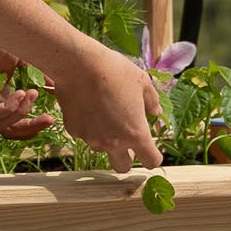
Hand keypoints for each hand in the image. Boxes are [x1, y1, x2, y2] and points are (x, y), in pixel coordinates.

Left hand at [0, 35, 54, 142]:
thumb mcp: (21, 59)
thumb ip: (36, 74)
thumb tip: (54, 87)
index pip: (16, 121)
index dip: (34, 124)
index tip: (52, 118)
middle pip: (9, 130)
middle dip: (30, 127)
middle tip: (48, 120)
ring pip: (1, 125)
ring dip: (21, 113)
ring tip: (31, 94)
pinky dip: (8, 109)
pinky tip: (19, 95)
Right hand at [51, 46, 163, 172]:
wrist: (80, 65)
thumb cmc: (115, 71)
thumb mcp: (142, 82)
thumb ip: (152, 102)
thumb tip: (155, 112)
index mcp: (136, 133)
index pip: (151, 161)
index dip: (153, 156)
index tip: (152, 148)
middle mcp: (114, 142)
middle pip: (122, 166)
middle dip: (128, 157)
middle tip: (127, 138)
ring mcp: (92, 139)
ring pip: (102, 149)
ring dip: (106, 139)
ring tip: (105, 113)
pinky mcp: (74, 131)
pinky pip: (85, 135)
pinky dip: (89, 127)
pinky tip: (89, 106)